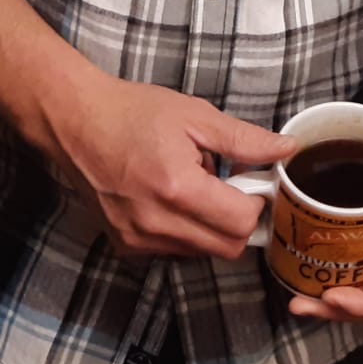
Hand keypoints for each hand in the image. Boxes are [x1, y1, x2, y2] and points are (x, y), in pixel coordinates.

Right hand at [45, 71, 294, 260]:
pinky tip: (174, 196)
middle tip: (233, 182)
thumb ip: (245, 140)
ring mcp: (137, 240)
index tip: (257, 179)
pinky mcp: (125, 246)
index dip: (259, 201)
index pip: (242, 223)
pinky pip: (174, 250)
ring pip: (202, 252)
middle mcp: (156, 224)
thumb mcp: (196, 116)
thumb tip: (286, 150)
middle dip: (241, 218)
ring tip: (198, 184)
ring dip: (213, 225)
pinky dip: (187, 230)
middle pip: (227, 247)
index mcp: (177, 189)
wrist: (76, 122)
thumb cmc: (134, 111)